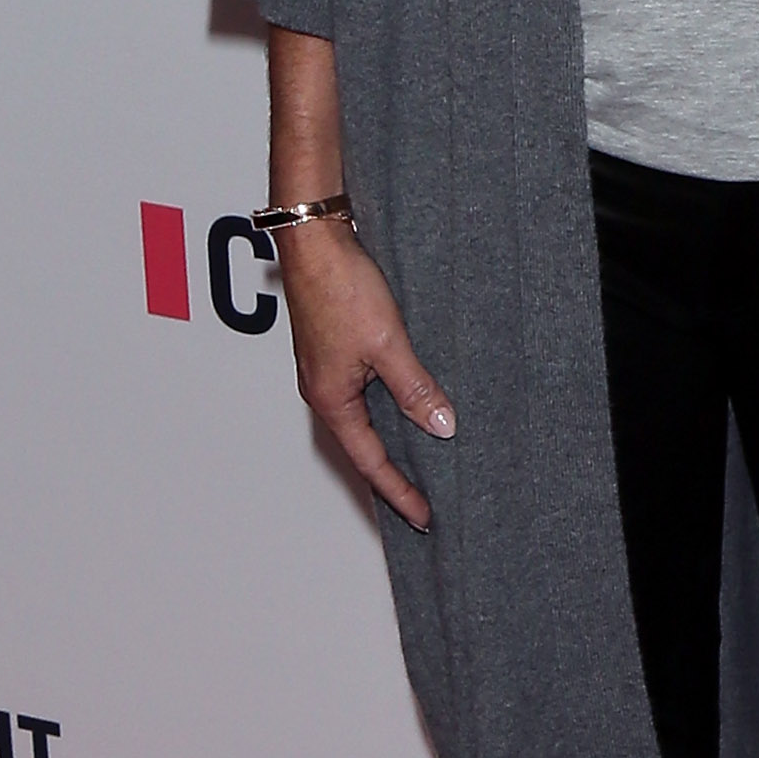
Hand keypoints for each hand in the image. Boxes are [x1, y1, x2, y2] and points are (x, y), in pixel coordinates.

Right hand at [278, 218, 454, 529]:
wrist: (316, 240)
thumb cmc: (342, 287)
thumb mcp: (388, 343)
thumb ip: (414, 387)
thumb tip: (441, 427)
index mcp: (332, 401)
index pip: (371, 463)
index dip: (400, 491)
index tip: (425, 517)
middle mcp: (325, 392)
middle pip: (364, 446)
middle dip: (395, 473)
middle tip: (427, 497)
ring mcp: (328, 370)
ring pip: (366, 416)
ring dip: (393, 436)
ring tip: (426, 456)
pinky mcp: (336, 346)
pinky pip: (366, 389)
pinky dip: (389, 403)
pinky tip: (410, 398)